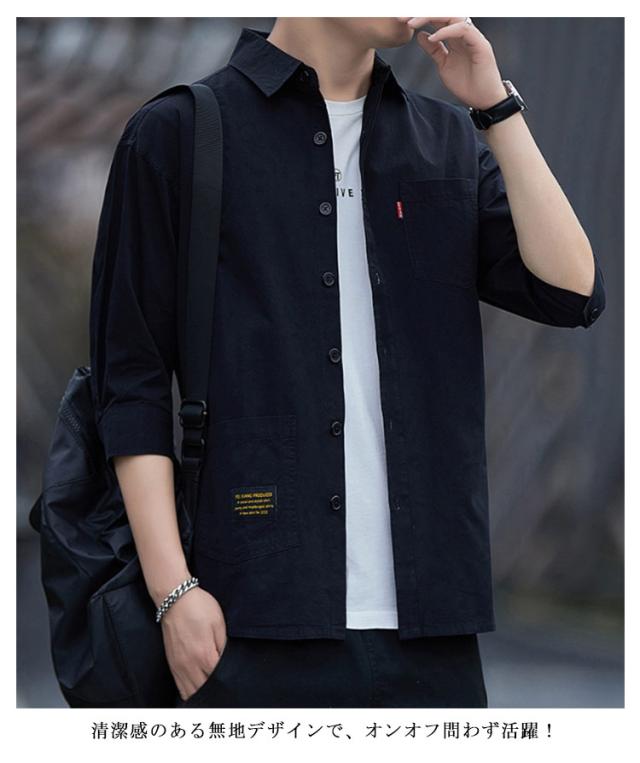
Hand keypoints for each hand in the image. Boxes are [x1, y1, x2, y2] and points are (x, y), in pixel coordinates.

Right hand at [160, 585, 226, 701]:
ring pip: (191, 693)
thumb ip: (224, 647)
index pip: (219, 680)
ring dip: (203, 695)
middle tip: (228, 692)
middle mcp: (190, 665)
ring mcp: (179, 667)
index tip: (236, 683)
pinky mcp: (172, 664)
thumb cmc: (199, 607)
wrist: (174, 599)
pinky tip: (199, 691)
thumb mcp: (219, 623)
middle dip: (217, 692)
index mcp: (205, 655)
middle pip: (205, 691)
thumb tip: (228, 663)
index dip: (228, 682)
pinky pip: (181, 687)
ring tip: (215, 694)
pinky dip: (190, 693)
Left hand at [398, 16, 506, 109]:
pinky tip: (432, 38)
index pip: (437, 18)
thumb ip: (434, 50)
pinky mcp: (480, 45)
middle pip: (443, 13)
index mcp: (455, 37)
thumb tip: (420, 35)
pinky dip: (446, 32)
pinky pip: (463, 30)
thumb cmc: (468, 85)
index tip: (401, 20)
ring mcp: (473, 37)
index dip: (420, 17)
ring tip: (412, 24)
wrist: (484, 100)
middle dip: (421, 13)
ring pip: (452, 16)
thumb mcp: (444, 65)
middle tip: (402, 17)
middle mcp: (464, 33)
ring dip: (430, 17)